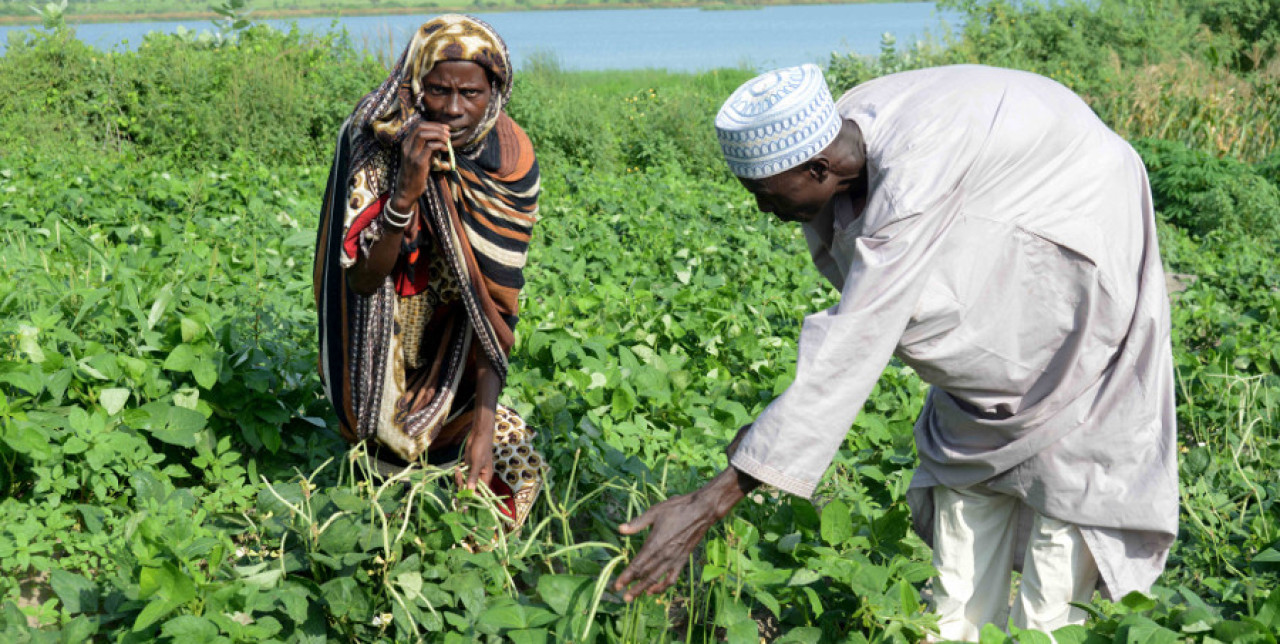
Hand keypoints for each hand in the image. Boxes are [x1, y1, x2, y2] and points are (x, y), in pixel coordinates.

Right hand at [390, 122, 450, 212]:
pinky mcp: (418, 162)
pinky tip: (445, 149)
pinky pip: (429, 147)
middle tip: (448, 132)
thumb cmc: (416, 174)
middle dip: (436, 127)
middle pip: (420, 127)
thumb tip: (442, 138)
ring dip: (438, 135)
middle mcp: (406, 147)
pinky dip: (439, 145)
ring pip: (423, 135)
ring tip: (448, 140)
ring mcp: (411, 154)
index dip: (433, 124)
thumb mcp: (420, 157)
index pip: (418, 126)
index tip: (444, 128)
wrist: (407, 191)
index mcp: (406, 144)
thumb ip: (428, 147)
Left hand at [457, 422, 494, 491]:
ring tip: (457, 470)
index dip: (473, 495)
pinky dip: (458, 474)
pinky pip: (462, 476)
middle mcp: (480, 477)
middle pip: (471, 488)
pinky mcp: (468, 468)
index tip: (465, 495)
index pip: (480, 492)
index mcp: (486, 477)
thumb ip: (473, 477)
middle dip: (463, 485)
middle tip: (458, 476)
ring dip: (459, 479)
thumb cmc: (481, 448)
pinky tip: (457, 468)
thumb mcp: (477, 463)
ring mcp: (473, 473)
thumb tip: (470, 491)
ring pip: (465, 482)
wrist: (478, 435)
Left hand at [613, 467, 755, 600]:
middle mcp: (663, 555)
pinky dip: (663, 587)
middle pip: (645, 576)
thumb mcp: (654, 512)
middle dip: (632, 587)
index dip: (626, 577)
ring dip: (644, 590)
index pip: (637, 565)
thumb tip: (620, 529)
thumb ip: (637, 523)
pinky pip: (672, 578)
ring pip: (656, 580)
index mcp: (654, 544)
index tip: (616, 585)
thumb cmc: (677, 508)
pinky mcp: (682, 560)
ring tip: (634, 597)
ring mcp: (674, 559)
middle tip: (623, 597)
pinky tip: (655, 590)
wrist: (701, 511)